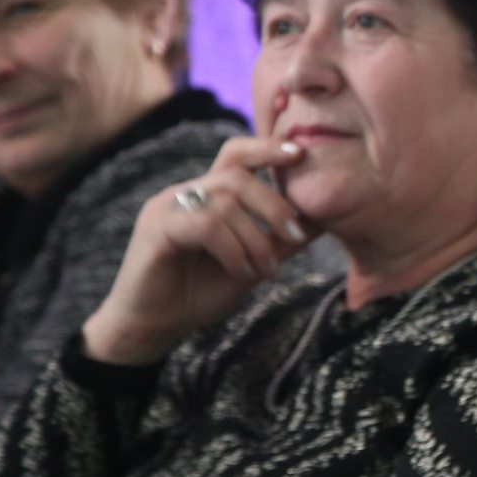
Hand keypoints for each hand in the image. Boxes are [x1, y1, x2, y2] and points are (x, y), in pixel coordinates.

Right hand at [81, 136, 315, 365]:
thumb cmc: (199, 293)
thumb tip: (323, 219)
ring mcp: (167, 207)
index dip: (267, 148)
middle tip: (293, 236)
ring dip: (255, 237)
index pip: (237, 155)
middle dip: (273, 204)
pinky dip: (233, 249)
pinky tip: (241, 271)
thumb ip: (281, 241)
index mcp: (206, 195)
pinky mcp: (156, 228)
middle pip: (237, 175)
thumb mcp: (252, 264)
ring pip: (224, 201)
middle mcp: (185, 193)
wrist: (153, 328)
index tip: (301, 154)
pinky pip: (206, 225)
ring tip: (265, 269)